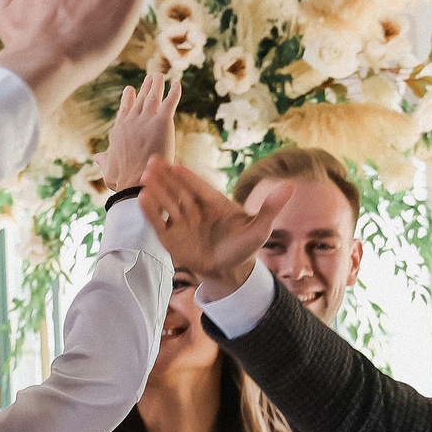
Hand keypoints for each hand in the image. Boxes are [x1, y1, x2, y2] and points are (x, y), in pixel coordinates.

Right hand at [100, 73, 178, 191]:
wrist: (136, 181)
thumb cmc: (122, 180)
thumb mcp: (108, 169)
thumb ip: (104, 161)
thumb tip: (97, 157)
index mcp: (119, 132)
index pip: (125, 112)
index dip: (128, 100)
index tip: (130, 89)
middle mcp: (131, 122)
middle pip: (140, 100)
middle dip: (146, 88)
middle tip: (150, 78)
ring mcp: (146, 121)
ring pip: (153, 98)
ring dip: (157, 85)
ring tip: (160, 76)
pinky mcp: (162, 122)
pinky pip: (169, 103)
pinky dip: (174, 93)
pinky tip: (177, 84)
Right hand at [142, 162, 290, 297]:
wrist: (228, 270)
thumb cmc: (244, 245)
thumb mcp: (260, 228)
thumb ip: (270, 207)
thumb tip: (290, 186)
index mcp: (214, 202)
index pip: (200, 186)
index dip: (189, 177)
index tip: (177, 165)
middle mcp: (195, 208)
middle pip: (179, 190)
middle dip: (166, 177)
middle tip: (154, 161)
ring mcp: (181, 222)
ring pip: (167, 203)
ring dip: (156, 190)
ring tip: (145, 176)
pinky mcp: (171, 237)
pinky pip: (159, 223)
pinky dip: (151, 212)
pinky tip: (141, 199)